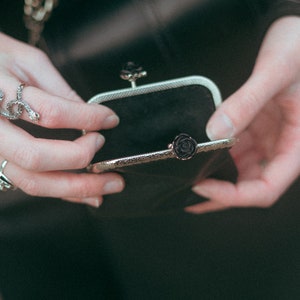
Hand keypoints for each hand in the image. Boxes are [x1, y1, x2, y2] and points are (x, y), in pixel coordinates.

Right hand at [0, 33, 123, 206]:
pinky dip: (61, 191)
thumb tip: (90, 113)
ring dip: (76, 188)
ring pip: (31, 181)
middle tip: (108, 156)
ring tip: (107, 185)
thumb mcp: (26, 61)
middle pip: (37, 157)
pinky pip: (30, 184)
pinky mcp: (0, 163)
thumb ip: (58, 89)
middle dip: (81, 159)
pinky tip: (84, 193)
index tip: (109, 119)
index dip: (87, 117)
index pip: (50, 112)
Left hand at [186, 16, 299, 213]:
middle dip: (218, 194)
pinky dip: (215, 156)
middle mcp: (280, 149)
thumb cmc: (299, 49)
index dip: (232, 195)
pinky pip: (233, 151)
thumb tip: (214, 133)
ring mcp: (266, 141)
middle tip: (186, 194)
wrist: (298, 35)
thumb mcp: (275, 72)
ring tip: (186, 179)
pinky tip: (198, 155)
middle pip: (248, 187)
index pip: (265, 188)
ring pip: (238, 172)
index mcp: (296, 145)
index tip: (200, 186)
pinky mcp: (253, 131)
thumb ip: (246, 102)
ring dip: (214, 177)